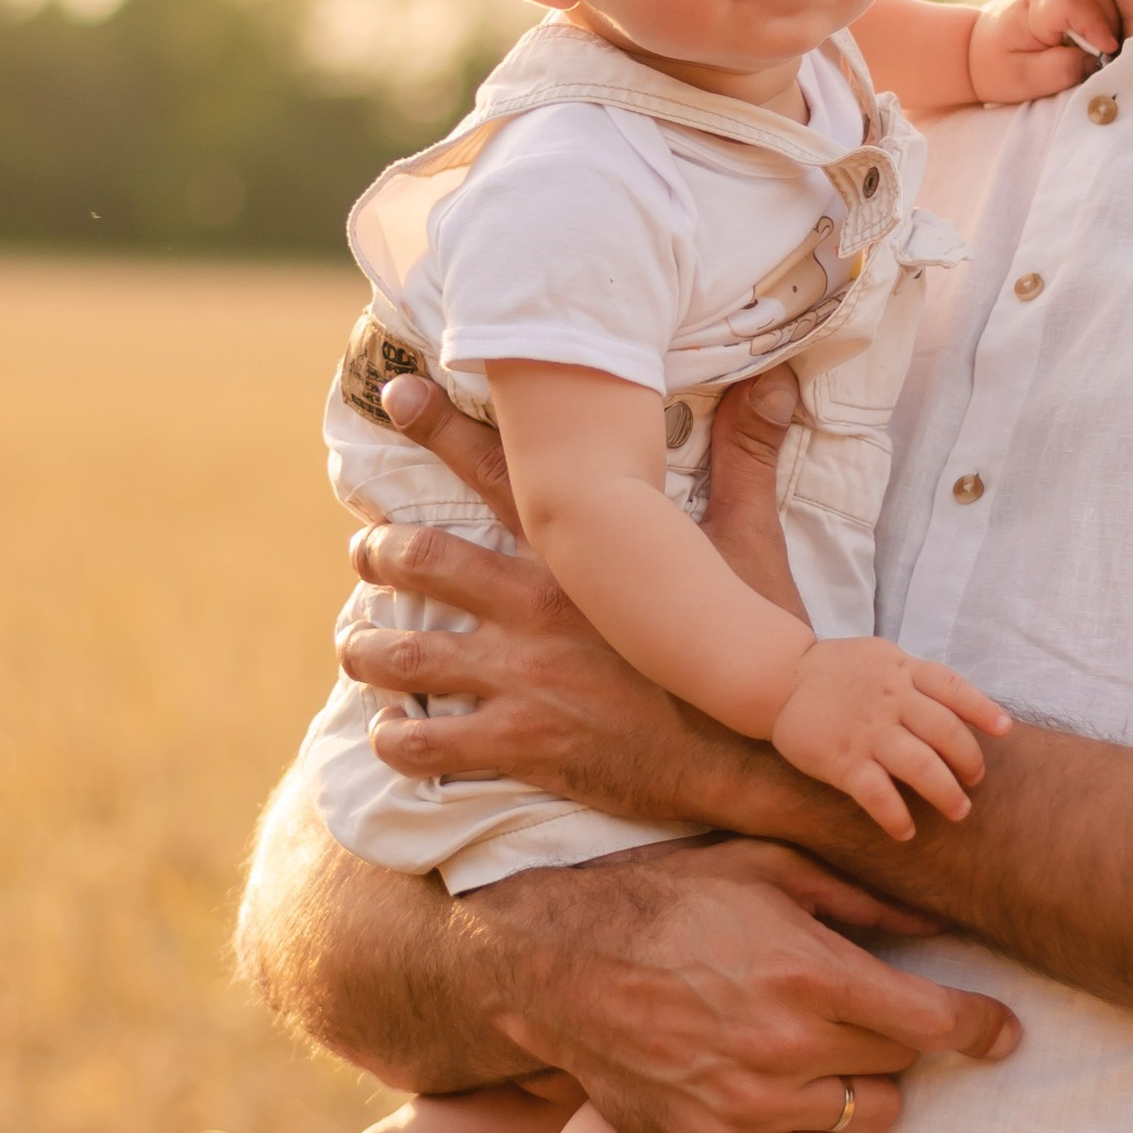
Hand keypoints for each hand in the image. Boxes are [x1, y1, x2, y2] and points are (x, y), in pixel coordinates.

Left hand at [353, 364, 809, 810]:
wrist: (757, 753)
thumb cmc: (754, 644)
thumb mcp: (751, 545)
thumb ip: (747, 459)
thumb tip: (776, 379)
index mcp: (580, 553)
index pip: (497, 472)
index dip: (439, 428)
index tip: (397, 396)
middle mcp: (536, 607)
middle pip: (422, 559)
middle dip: (379, 552)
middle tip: (364, 552)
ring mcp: (521, 679)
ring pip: (406, 655)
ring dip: (366, 647)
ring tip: (356, 645)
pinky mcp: (521, 744)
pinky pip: (429, 742)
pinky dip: (396, 738)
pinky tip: (388, 733)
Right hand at [466, 837, 1020, 1132]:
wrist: (554, 965)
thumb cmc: (665, 902)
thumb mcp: (764, 870)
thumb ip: (859, 898)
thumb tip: (938, 919)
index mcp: (808, 973)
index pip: (935, 1022)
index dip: (983, 1029)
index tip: (1002, 1031)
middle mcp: (787, 1048)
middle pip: (904, 1068)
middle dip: (904, 1039)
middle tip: (877, 1015)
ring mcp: (751, 1106)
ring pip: (868, 1120)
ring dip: (866, 1088)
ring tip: (830, 1053)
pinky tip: (797, 1095)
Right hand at [771, 638, 1012, 839]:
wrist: (780, 678)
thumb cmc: (840, 672)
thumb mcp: (882, 657)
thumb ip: (916, 679)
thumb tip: (961, 706)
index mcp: (902, 671)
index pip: (952, 688)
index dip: (982, 709)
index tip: (1003, 730)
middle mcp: (890, 700)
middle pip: (945, 732)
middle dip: (969, 761)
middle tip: (975, 781)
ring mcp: (866, 731)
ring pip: (919, 765)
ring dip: (945, 792)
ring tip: (958, 810)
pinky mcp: (841, 760)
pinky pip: (876, 794)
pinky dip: (895, 816)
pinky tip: (906, 831)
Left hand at [967, 0, 1120, 104]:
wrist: (981, 48)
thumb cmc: (1002, 67)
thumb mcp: (1024, 79)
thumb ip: (1060, 71)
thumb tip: (1098, 61)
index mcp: (1033, 8)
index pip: (1071, 2)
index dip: (1096, 23)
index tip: (1109, 49)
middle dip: (1109, 20)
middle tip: (1103, 52)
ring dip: (1113, 10)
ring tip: (1102, 40)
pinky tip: (1105, 16)